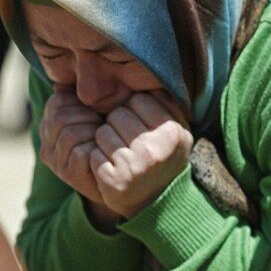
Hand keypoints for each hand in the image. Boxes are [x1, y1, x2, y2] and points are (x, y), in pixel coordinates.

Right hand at [39, 86, 105, 203]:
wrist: (123, 177)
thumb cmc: (112, 139)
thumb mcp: (100, 113)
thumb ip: (87, 97)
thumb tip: (70, 79)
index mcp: (51, 124)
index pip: (58, 100)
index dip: (81, 100)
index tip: (98, 108)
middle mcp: (48, 143)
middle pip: (61, 116)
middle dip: (88, 115)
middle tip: (104, 122)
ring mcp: (56, 160)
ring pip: (70, 133)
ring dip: (93, 130)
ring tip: (105, 134)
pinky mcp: (68, 174)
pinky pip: (79, 152)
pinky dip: (96, 147)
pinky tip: (105, 148)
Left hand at [90, 91, 193, 218]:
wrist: (157, 201)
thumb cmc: (164, 155)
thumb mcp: (176, 129)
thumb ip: (166, 101)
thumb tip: (147, 70)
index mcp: (173, 132)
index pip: (139, 99)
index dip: (134, 109)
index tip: (141, 123)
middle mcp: (155, 148)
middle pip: (118, 114)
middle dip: (118, 124)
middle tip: (130, 141)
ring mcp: (134, 165)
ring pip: (102, 132)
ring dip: (106, 141)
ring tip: (122, 153)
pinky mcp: (114, 180)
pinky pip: (93, 153)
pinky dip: (98, 157)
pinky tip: (113, 167)